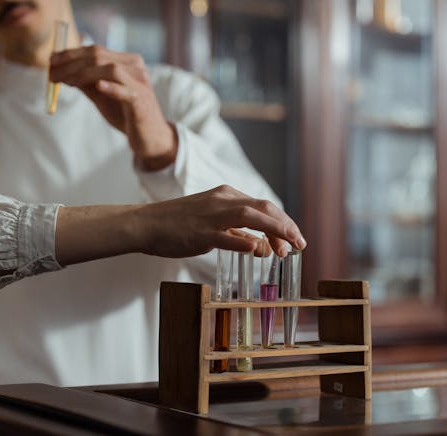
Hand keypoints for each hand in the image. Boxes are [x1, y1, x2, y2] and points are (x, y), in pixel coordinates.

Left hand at [49, 45, 176, 169]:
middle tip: (51, 72)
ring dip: (83, 73)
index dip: (71, 53)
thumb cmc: (126, 114)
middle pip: (99, 55)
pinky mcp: (140, 101)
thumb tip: (62, 72)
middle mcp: (134, 67)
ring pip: (110, 68)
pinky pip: (125, 91)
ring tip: (66, 82)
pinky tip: (98, 86)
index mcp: (125, 61)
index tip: (51, 60)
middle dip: (71, 63)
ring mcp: (139, 83)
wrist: (149, 137)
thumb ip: (85, 83)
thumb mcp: (101, 96)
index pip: (95, 50)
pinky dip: (111, 87)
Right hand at [55, 185, 304, 265]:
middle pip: (265, 209)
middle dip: (287, 226)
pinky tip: (258, 250)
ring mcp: (211, 215)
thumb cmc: (176, 225)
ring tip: (288, 249)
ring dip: (275, 232)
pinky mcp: (200, 232)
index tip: (294, 239)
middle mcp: (222, 200)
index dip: (284, 222)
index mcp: (225, 195)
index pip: (264, 206)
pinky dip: (244, 242)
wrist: (145, 224)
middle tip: (300, 245)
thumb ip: (235, 232)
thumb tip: (259, 245)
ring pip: (252, 217)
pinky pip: (227, 236)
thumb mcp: (210, 223)